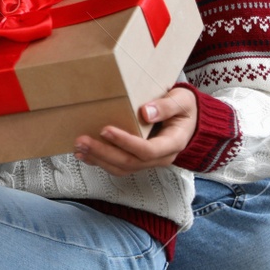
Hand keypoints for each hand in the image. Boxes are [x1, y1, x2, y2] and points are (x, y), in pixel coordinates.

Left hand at [73, 86, 197, 176]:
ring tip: (78, 147)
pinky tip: (84, 154)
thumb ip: (167, 106)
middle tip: (82, 140)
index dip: (125, 142)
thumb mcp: (182, 101)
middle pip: (130, 162)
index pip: (147, 150)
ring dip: (98, 159)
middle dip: (104, 152)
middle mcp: (161, 157)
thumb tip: (146, 113)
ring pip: (122, 168)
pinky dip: (100, 162)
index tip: (105, 130)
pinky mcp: (138, 160)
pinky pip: (118, 166)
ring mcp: (149, 161)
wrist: (190, 120)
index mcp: (173, 143)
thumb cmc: (185, 107)